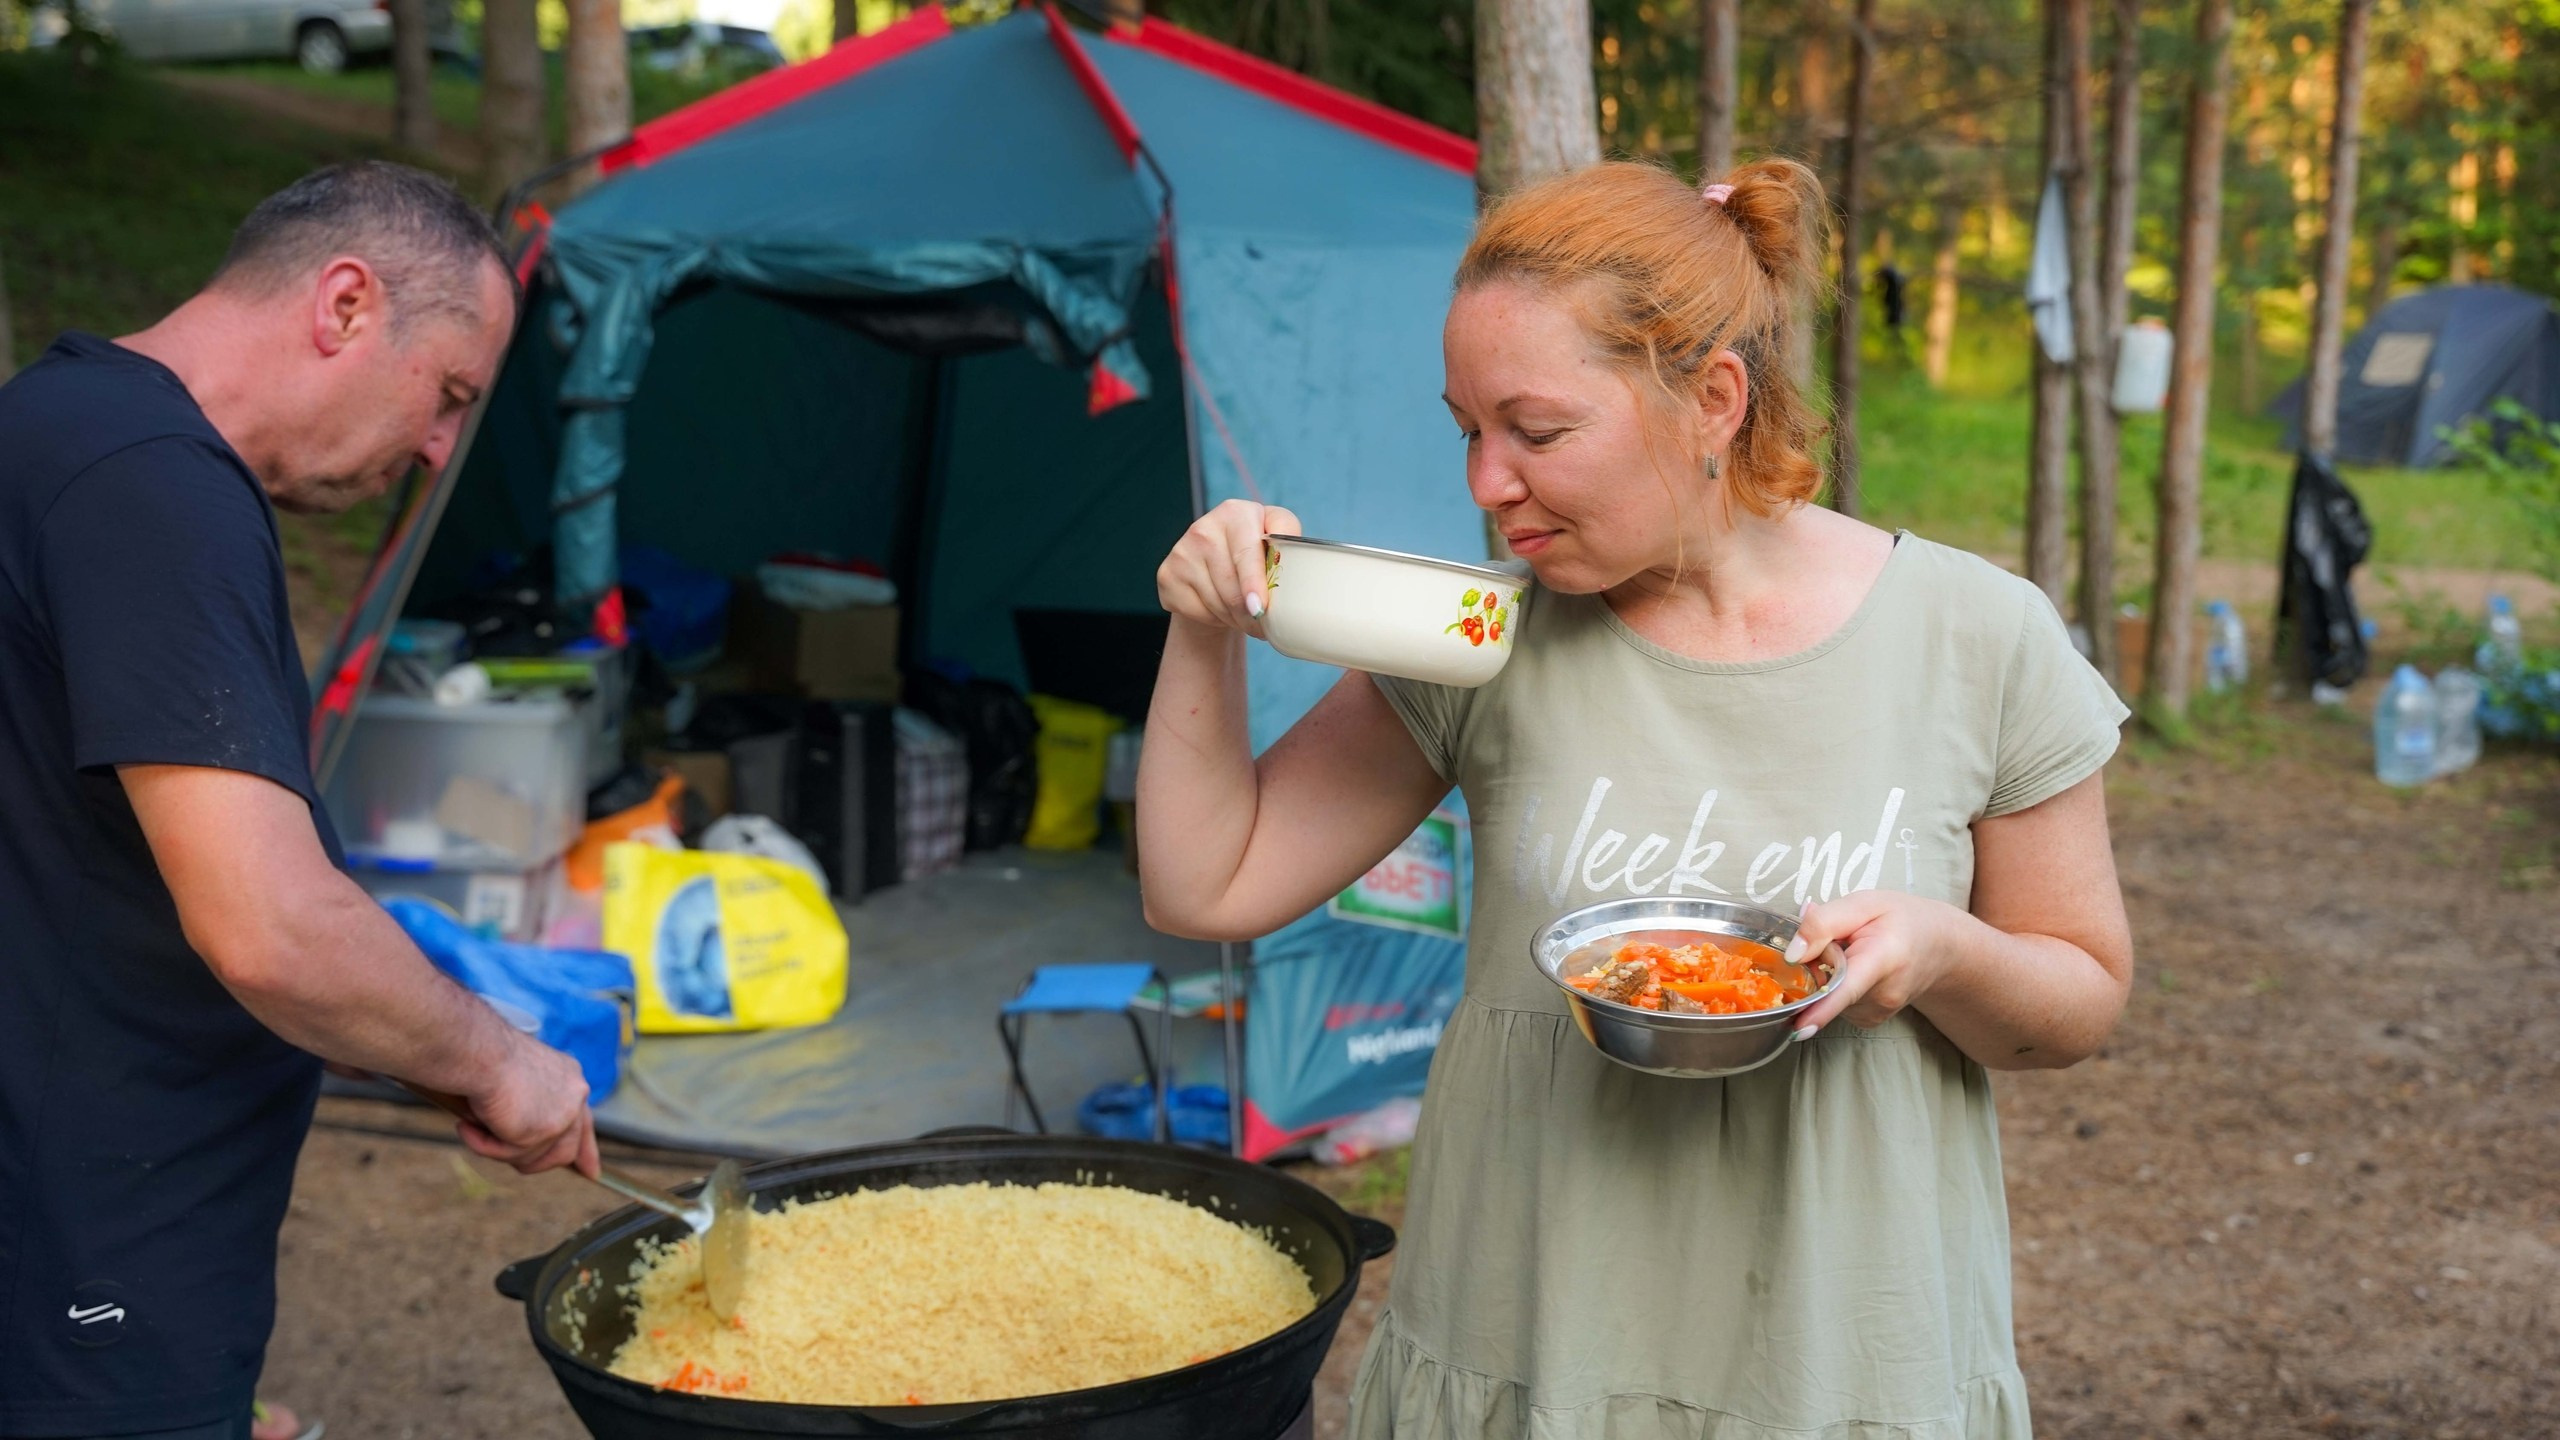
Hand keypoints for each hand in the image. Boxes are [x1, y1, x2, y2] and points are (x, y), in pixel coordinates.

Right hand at [456, 1029, 599, 1177]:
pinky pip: (508, 1154)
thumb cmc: (485, 1055)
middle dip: (539, 1162)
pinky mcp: (542, 1132)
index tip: (590, 1171)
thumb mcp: (516, 1080)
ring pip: (535, 1158)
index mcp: (570, 1078)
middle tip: (511, 1160)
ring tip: (474, 1127)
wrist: (479, 1049)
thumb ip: (530, 1105)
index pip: (583, 1121)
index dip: (586, 1149)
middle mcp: (575, 1095)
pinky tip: (467, 1125)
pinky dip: (483, 1144)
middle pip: (565, 1150)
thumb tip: (526, 1135)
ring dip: (500, 1149)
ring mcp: (562, 1116)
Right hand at [1156, 499, 1299, 634]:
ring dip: (1235, 618)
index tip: (1260, 607)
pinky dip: (1213, 619)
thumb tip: (1302, 576)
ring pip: (1216, 601)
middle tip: (1264, 623)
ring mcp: (1182, 551)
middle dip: (1250, 612)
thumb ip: (1292, 549)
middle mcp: (1204, 527)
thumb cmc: (1256, 555)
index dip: (1255, 582)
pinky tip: (1220, 609)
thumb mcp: (1278, 543)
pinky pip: (1196, 610)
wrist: (1217, 569)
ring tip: (1245, 615)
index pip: (1247, 553)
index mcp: (1236, 512)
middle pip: (1231, 584)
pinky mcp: (1167, 575)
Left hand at [1784, 890, 1978, 1039]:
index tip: (1799, 1028)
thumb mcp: (1865, 903)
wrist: (1940, 947)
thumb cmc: (1902, 920)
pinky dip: (1837, 987)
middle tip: (1843, 940)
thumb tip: (1793, 953)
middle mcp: (1883, 993)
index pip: (1848, 988)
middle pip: (1827, 986)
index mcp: (1883, 958)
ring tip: (1855, 953)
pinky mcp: (1870, 1020)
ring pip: (1828, 995)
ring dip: (1828, 975)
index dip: (1821, 1008)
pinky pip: (1836, 1003)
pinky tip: (1856, 970)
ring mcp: (1878, 1011)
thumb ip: (1825, 922)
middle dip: (1818, 964)